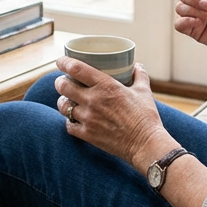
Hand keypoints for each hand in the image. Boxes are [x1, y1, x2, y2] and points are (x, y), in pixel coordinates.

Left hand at [54, 59, 171, 171]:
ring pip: (63, 106)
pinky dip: (69, 121)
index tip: (61, 61)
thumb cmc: (146, 116)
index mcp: (106, 85)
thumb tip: (137, 66)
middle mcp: (93, 100)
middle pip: (63, 86)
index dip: (64, 62)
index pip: (76, 68)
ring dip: (63, 102)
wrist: (146, 144)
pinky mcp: (87, 134)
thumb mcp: (144, 91)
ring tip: (67, 101)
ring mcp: (88, 118)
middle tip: (63, 82)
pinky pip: (68, 125)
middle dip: (60, 82)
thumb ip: (139, 76)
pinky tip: (74, 120)